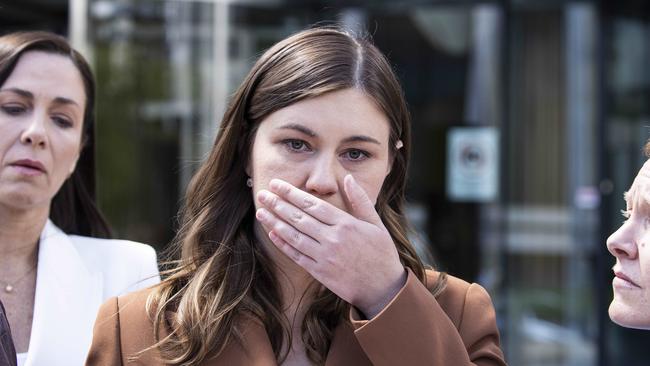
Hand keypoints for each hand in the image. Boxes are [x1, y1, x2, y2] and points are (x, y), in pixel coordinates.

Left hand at [255, 174, 406, 317]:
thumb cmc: (381, 253)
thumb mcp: (376, 223)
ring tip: (261, 211)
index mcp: (346, 224)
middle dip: (278, 204)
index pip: (312, 204)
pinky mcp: (320, 272)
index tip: (277, 184)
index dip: (291, 194)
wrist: (383, 289)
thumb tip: (348, 178)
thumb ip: (360, 200)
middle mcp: (332, 239)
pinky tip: (272, 234)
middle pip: (299, 218)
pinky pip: (297, 256)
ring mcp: (324, 257)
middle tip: (262, 194)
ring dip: (275, 222)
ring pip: (294, 236)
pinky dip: (283, 245)